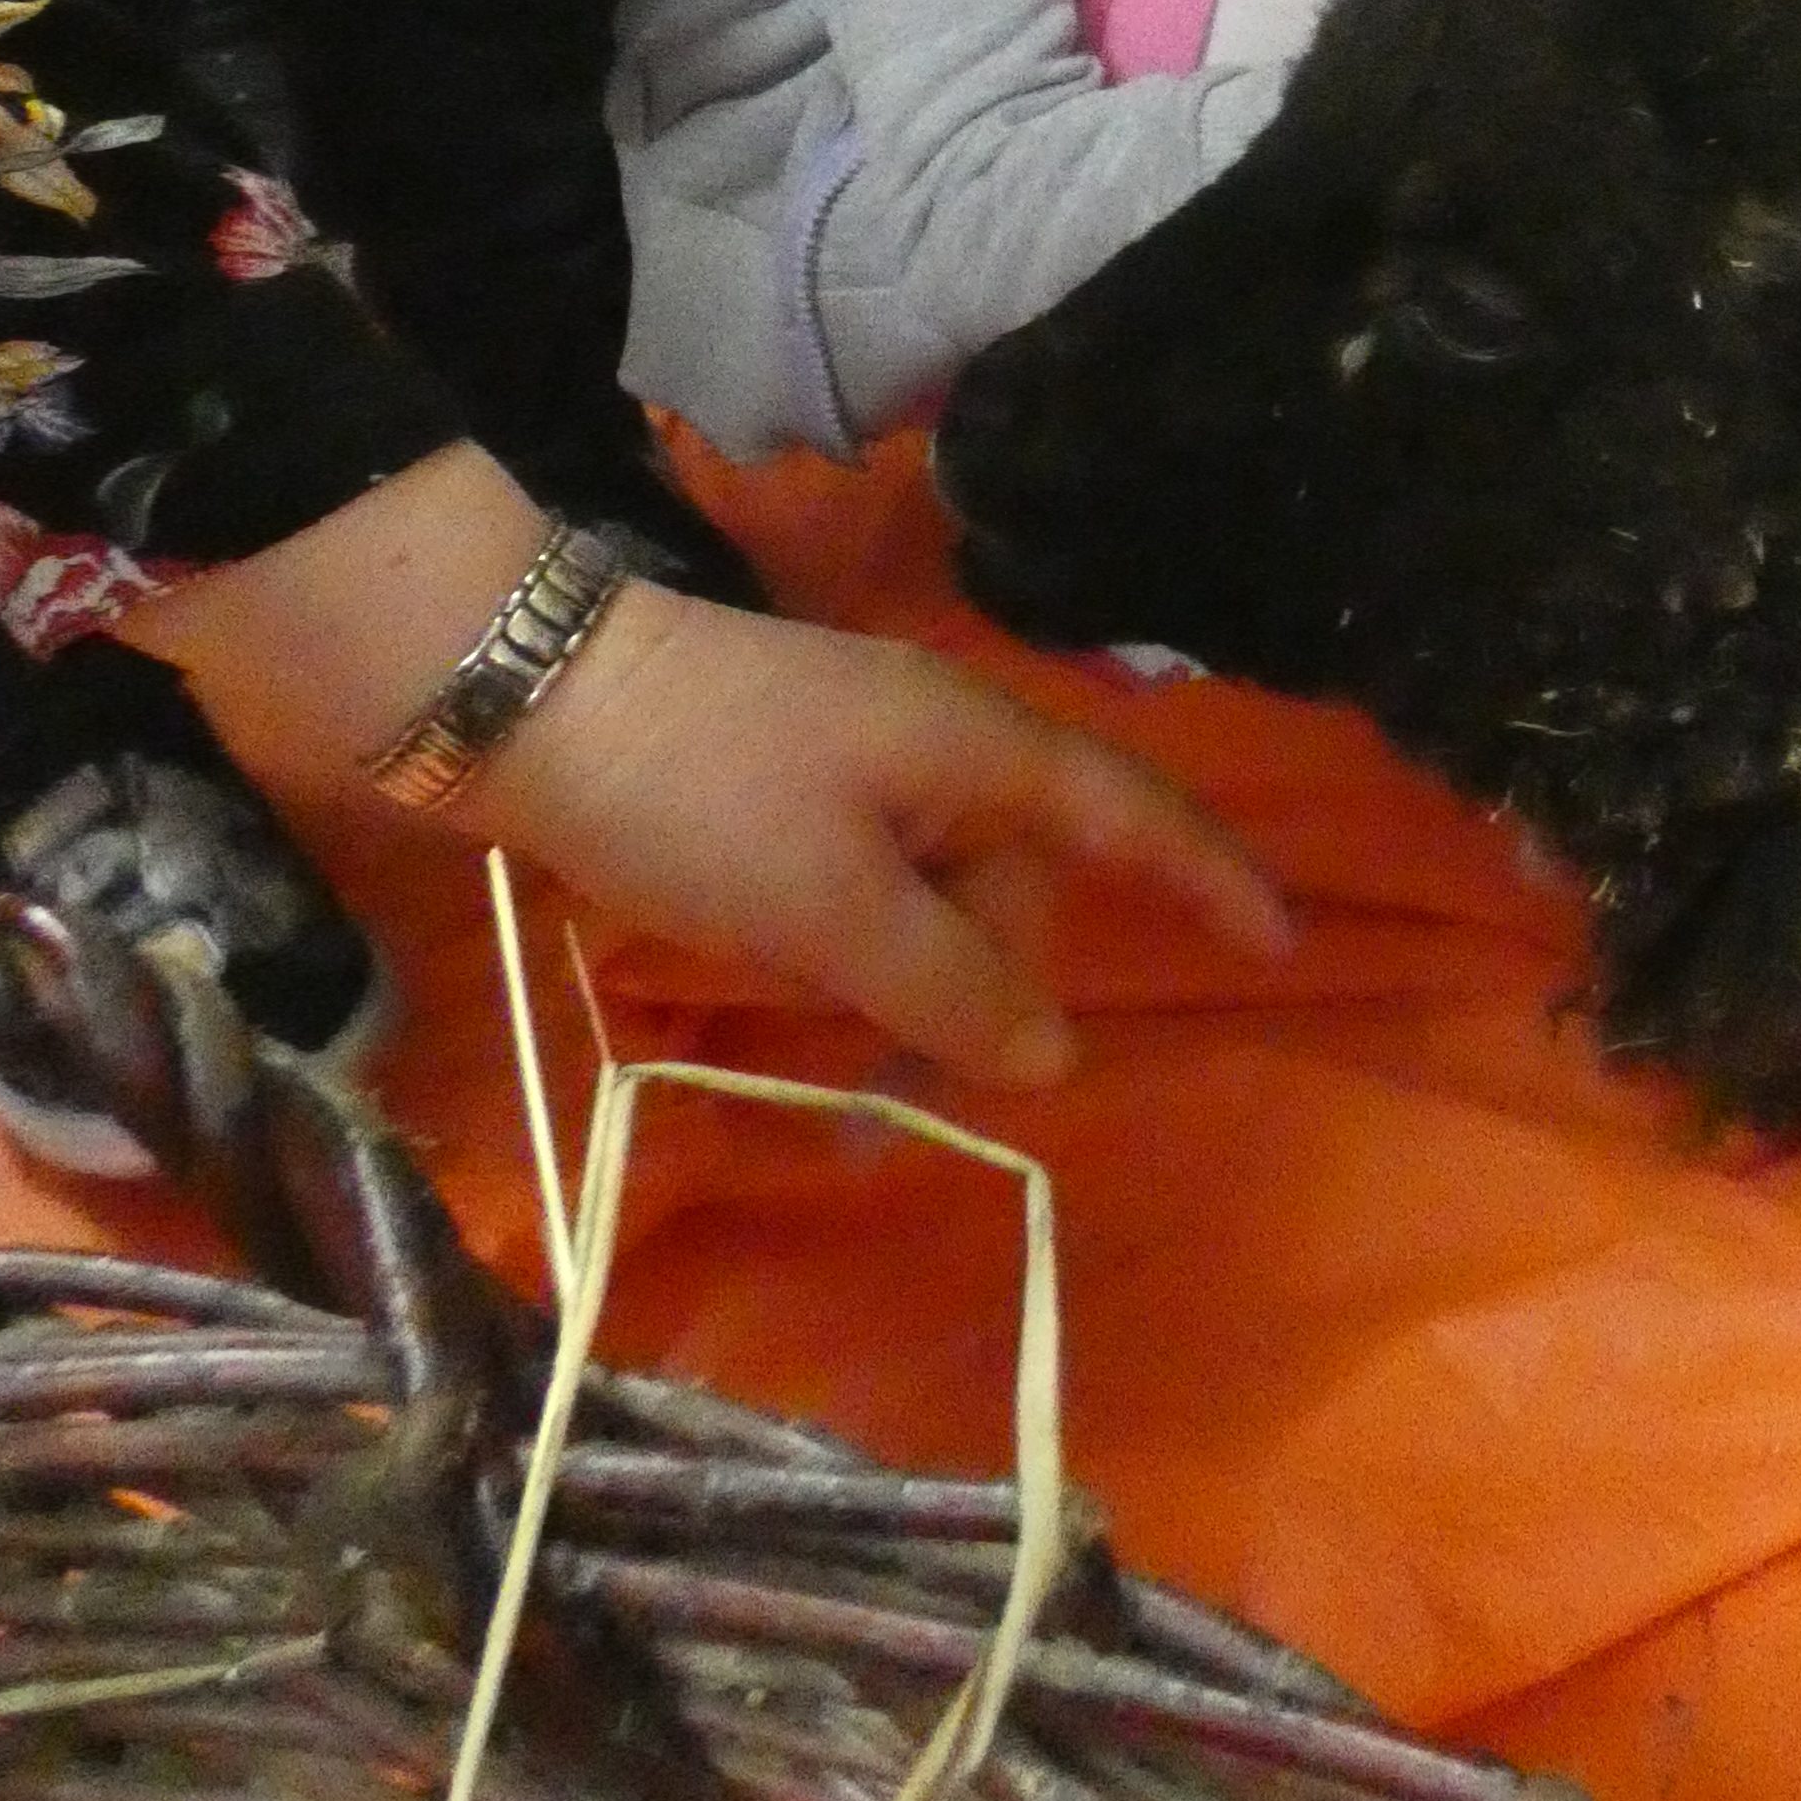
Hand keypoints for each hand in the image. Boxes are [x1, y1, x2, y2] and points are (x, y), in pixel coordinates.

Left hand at [486, 576, 1286, 1087]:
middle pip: (1019, 883)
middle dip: (993, 995)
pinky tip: (802, 1004)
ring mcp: (859, 759)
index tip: (1280, 945)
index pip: (1132, 815)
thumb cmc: (696, 791)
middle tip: (908, 1105)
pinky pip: (871, 886)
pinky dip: (858, 956)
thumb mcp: (830, 910)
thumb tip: (1054, 1057)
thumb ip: (952, 988)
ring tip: (838, 1093)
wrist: (520, 695)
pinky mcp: (785, 784)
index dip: (1209, 879)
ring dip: (911, 993)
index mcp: (978, 749)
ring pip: (938, 895)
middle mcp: (939, 743)